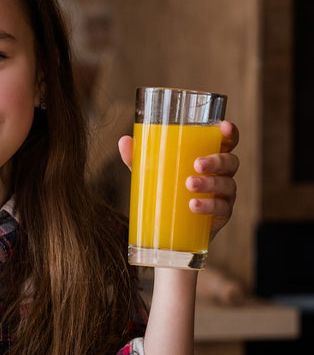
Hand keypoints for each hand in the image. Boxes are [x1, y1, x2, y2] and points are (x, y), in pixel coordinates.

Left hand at [118, 120, 238, 241]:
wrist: (171, 227)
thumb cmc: (167, 189)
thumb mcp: (152, 172)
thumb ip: (140, 158)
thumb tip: (124, 141)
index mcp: (210, 157)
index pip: (227, 142)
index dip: (230, 133)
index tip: (224, 127)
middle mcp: (222, 174)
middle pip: (230, 162)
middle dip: (216, 161)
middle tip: (197, 164)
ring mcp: (224, 195)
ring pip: (226, 185)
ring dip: (210, 184)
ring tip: (189, 185)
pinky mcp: (221, 215)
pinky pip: (221, 209)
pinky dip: (208, 206)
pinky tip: (194, 206)